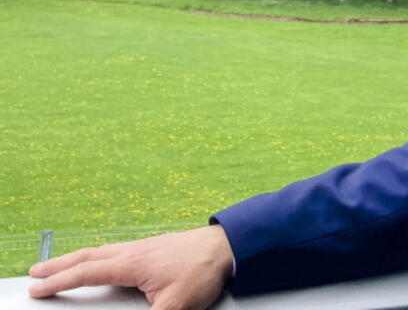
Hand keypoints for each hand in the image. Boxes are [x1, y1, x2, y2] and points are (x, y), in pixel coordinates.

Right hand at [27, 224, 233, 308]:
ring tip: (61, 265)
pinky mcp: (155, 246)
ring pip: (102, 250)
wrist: (228, 246)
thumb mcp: (175, 307)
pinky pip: (117, 249)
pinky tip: (102, 257)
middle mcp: (133, 251)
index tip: (38, 288)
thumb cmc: (203, 272)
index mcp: (132, 264)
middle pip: (88, 257)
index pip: (87, 273)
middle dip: (59, 266)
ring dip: (77, 258)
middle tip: (36, 272)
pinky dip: (99, 253)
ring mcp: (144, 246)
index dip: (60, 282)